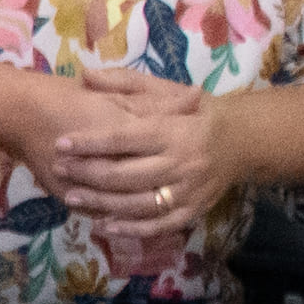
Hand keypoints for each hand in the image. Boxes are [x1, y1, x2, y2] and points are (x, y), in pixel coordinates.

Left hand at [32, 70, 224, 258]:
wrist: (243, 140)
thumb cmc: (195, 112)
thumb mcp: (165, 90)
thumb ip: (125, 83)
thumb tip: (85, 75)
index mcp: (173, 131)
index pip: (125, 138)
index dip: (91, 142)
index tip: (61, 143)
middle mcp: (181, 163)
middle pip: (126, 175)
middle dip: (88, 173)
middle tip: (60, 169)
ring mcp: (188, 191)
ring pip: (138, 204)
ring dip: (102, 203)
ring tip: (72, 196)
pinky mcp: (193, 211)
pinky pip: (159, 225)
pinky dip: (131, 229)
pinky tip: (104, 226)